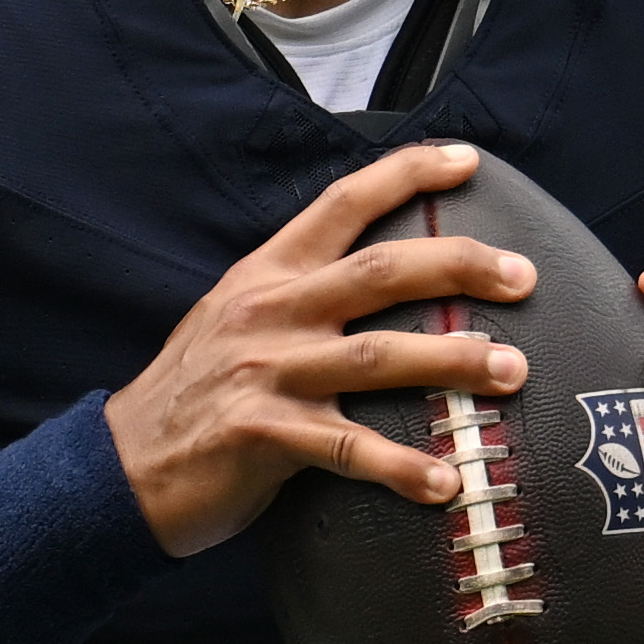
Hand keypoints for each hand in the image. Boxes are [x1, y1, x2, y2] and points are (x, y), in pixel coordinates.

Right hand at [108, 140, 537, 555]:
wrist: (118, 467)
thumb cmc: (196, 394)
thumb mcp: (238, 319)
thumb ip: (303, 294)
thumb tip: (387, 278)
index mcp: (269, 274)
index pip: (343, 202)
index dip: (408, 174)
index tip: (469, 160)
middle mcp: (271, 312)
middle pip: (381, 271)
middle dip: (460, 266)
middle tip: (524, 275)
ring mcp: (267, 373)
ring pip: (378, 356)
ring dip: (453, 360)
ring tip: (513, 371)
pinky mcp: (263, 436)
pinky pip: (349, 450)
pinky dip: (402, 467)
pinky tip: (447, 482)